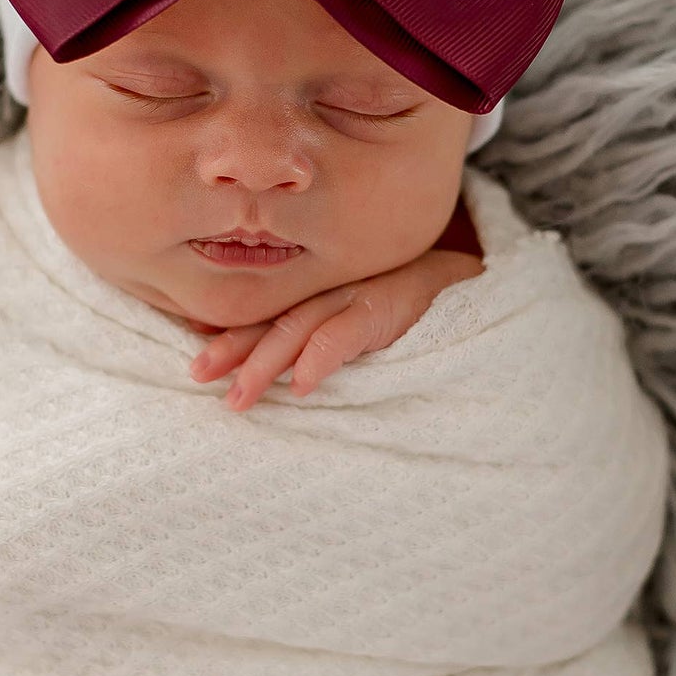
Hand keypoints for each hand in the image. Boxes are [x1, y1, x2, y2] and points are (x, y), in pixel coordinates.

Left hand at [185, 248, 482, 410]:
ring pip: (302, 324)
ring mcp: (366, 291)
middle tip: (199, 377)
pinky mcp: (398, 303)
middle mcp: (338, 286)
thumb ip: (325, 338)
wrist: (481, 281)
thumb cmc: (419, 307)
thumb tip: (281, 376)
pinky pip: (352, 329)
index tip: (194, 357)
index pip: (270, 312)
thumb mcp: (366, 321)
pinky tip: (301, 383)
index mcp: (327, 291)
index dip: (231, 333)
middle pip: (276, 317)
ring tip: (239, 395)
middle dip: (234, 348)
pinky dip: (323, 355)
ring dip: (266, 360)